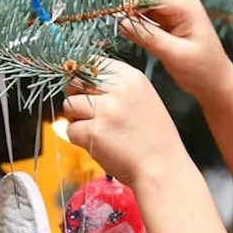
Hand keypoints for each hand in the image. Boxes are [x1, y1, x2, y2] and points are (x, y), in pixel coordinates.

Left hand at [62, 58, 187, 186]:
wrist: (163, 169)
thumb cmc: (154, 139)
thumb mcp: (144, 100)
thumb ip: (118, 88)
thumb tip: (80, 77)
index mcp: (132, 78)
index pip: (93, 62)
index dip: (84, 76)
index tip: (86, 90)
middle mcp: (119, 90)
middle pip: (76, 81)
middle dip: (76, 96)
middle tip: (89, 114)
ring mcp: (106, 110)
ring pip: (69, 105)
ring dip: (76, 119)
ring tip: (96, 131)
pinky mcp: (95, 132)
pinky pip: (70, 130)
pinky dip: (79, 140)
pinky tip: (98, 145)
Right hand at [121, 0, 232, 97]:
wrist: (215, 82)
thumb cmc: (202, 71)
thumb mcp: (175, 56)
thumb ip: (149, 37)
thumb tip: (122, 22)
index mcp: (187, 7)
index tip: (120, 17)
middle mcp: (181, 2)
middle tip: (122, 20)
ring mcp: (175, 8)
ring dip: (132, 5)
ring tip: (127, 26)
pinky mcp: (168, 18)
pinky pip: (146, 7)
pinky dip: (136, 14)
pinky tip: (133, 30)